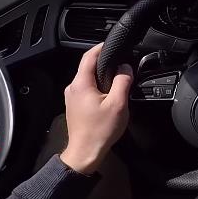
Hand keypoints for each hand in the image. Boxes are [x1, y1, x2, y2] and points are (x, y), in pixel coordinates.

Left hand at [59, 43, 132, 173]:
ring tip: (117, 77)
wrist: (85, 154)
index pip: (89, 56)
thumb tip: (125, 68)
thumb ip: (122, 82)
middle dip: (104, 62)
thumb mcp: (118, 104)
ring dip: (101, 75)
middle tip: (120, 61)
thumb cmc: (100, 131)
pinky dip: (97, 86)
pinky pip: (86, 89)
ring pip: (87, 78)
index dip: (102, 47)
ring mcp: (72, 97)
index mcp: (81, 84)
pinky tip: (108, 94)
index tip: (112, 44)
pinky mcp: (75, 106)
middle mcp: (73, 88)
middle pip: (88, 66)